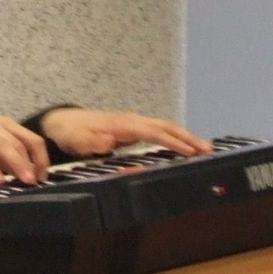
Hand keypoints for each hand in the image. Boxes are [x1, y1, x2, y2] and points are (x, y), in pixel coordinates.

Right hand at [0, 111, 52, 184]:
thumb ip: (3, 154)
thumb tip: (24, 171)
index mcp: (1, 124)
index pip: (30, 138)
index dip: (40, 157)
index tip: (44, 175)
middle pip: (18, 142)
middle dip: (31, 163)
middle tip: (37, 181)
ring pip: (2, 146)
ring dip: (16, 164)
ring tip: (25, 181)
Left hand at [40, 108, 211, 158]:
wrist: (63, 123)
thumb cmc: (72, 133)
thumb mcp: (76, 140)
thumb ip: (91, 143)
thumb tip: (107, 144)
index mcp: (123, 124)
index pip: (153, 133)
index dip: (172, 142)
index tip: (189, 152)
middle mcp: (132, 121)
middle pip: (166, 127)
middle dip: (188, 137)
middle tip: (208, 150)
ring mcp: (134, 124)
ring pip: (166, 128)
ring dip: (186, 137)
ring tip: (205, 149)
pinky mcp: (134, 129)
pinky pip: (160, 132)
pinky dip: (176, 138)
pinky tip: (186, 147)